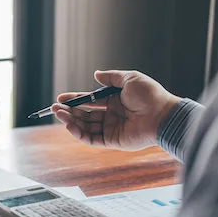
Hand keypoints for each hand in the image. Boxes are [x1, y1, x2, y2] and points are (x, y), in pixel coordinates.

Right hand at [51, 70, 181, 150]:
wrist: (163, 115)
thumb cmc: (150, 95)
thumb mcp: (130, 79)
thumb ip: (111, 78)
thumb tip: (96, 74)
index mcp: (114, 100)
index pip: (90, 100)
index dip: (75, 99)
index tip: (61, 98)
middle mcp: (111, 115)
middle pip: (85, 114)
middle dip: (69, 111)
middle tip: (54, 108)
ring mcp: (111, 129)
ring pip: (86, 126)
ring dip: (71, 121)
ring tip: (59, 115)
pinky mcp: (112, 141)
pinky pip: (92, 139)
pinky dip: (79, 133)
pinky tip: (70, 126)